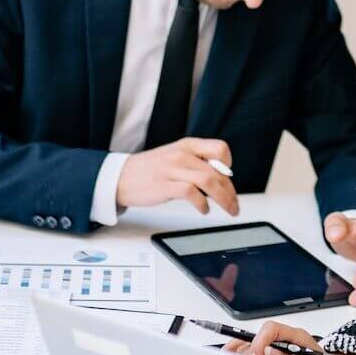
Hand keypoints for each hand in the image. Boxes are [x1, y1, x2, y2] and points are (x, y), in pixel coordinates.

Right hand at [115, 138, 238, 215]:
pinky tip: (204, 209)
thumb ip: (196, 162)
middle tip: (234, 204)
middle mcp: (182, 154)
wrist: (120, 177)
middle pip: (218, 171)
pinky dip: (203, 204)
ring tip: (228, 209)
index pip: (220, 148)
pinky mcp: (165, 185)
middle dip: (230, 191)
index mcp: (187, 145)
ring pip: (209, 182)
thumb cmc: (150, 169)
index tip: (228, 179)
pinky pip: (192, 194)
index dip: (228, 165)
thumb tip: (220, 177)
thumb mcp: (175, 157)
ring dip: (224, 199)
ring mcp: (173, 169)